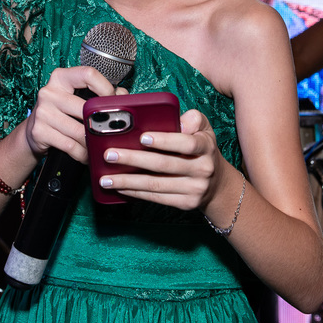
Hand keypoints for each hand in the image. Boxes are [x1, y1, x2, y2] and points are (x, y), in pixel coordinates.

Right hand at [23, 65, 127, 162]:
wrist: (33, 131)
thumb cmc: (61, 112)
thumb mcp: (76, 97)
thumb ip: (99, 94)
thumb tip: (122, 96)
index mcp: (61, 78)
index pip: (88, 75)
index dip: (105, 87)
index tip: (112, 100)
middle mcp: (50, 92)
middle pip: (86, 108)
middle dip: (102, 123)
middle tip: (111, 131)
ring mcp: (43, 112)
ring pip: (80, 131)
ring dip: (93, 143)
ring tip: (100, 146)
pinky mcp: (40, 131)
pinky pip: (70, 146)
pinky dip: (82, 153)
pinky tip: (87, 154)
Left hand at [94, 108, 230, 210]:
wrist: (217, 184)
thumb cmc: (202, 150)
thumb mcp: (204, 129)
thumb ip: (192, 119)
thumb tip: (177, 120)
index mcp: (205, 146)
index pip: (186, 142)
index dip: (164, 140)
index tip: (142, 137)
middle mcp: (202, 168)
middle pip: (163, 164)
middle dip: (133, 159)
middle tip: (109, 155)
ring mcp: (194, 188)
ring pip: (156, 184)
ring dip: (127, 182)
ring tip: (105, 178)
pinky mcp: (185, 203)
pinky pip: (156, 197)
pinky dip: (136, 193)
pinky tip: (120, 188)